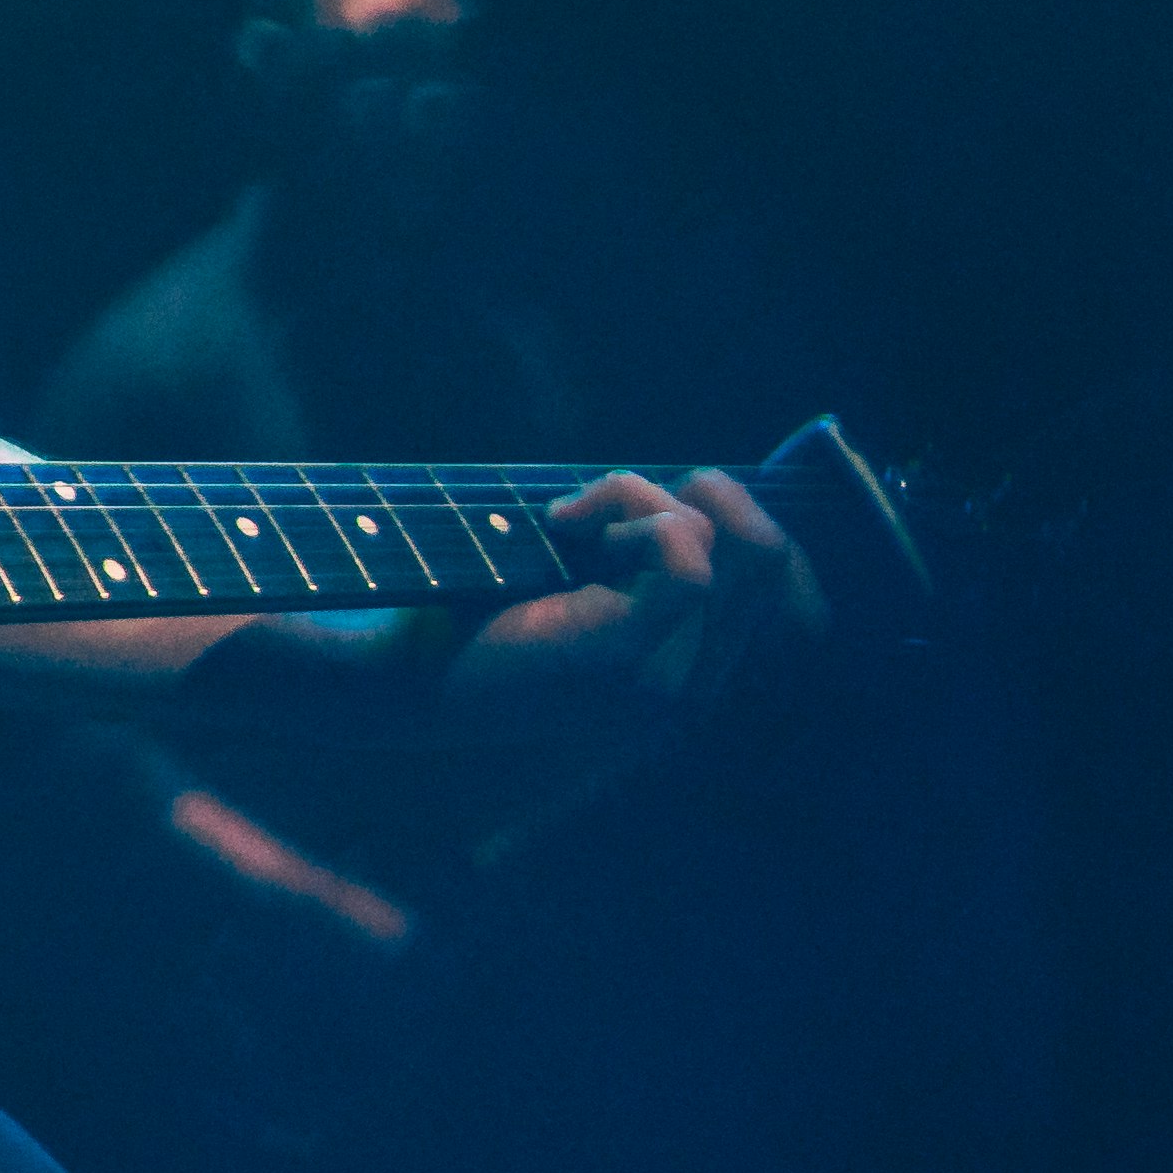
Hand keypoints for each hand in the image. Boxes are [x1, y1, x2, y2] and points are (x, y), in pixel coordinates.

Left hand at [431, 467, 822, 715]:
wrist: (392, 675)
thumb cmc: (474, 609)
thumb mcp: (581, 568)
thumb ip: (648, 542)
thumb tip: (713, 488)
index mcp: (691, 669)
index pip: (780, 577)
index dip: (750, 512)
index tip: (681, 486)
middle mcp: (695, 686)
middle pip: (768, 552)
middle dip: (692, 494)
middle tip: (596, 504)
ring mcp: (669, 684)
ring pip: (725, 544)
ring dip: (642, 498)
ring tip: (567, 519)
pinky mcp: (627, 663)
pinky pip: (687, 558)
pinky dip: (627, 507)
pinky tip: (559, 525)